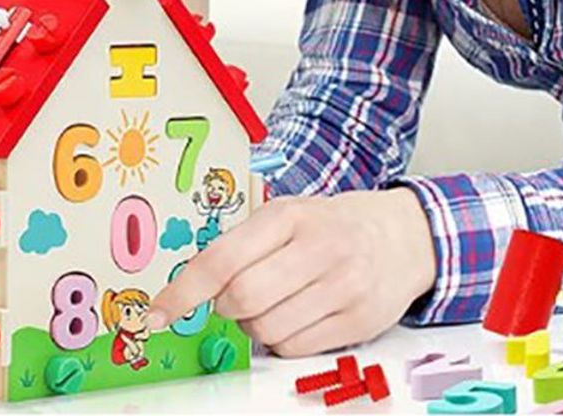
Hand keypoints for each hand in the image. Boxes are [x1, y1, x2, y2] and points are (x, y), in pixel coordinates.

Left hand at [148, 188, 436, 356]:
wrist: (403, 234)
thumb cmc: (332, 225)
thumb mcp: (288, 214)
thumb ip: (244, 244)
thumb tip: (193, 285)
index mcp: (289, 215)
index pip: (222, 258)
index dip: (184, 291)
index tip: (159, 312)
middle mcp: (317, 247)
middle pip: (242, 299)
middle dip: (226, 307)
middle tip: (234, 297)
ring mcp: (342, 286)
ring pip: (266, 330)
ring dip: (254, 325)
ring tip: (274, 302)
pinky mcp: (358, 321)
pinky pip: (295, 349)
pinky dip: (282, 340)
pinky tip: (297, 316)